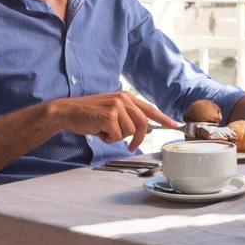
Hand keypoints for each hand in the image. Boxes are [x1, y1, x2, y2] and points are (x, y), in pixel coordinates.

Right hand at [51, 91, 177, 151]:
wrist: (68, 111)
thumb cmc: (90, 114)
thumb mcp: (112, 112)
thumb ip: (128, 117)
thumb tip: (145, 130)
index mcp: (126, 97)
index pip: (150, 108)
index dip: (163, 118)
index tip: (175, 125)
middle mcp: (124, 99)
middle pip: (143, 124)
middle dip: (138, 139)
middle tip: (131, 146)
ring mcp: (117, 107)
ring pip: (130, 132)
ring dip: (117, 137)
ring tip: (104, 130)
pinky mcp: (109, 116)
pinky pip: (117, 136)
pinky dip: (108, 139)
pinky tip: (99, 131)